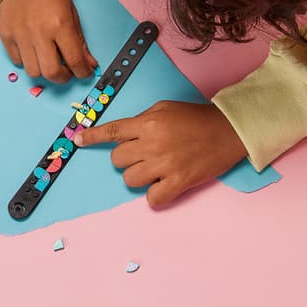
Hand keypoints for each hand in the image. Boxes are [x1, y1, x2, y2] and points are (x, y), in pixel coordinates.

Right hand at [0, 0, 96, 82]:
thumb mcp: (72, 14)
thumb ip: (80, 42)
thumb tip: (89, 64)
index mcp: (60, 25)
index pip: (75, 61)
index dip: (83, 72)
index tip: (84, 72)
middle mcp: (39, 33)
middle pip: (52, 73)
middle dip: (64, 77)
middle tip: (67, 71)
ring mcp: (20, 35)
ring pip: (34, 72)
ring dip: (44, 71)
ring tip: (49, 60)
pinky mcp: (6, 36)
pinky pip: (18, 62)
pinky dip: (28, 61)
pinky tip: (34, 51)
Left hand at [74, 101, 247, 206]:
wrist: (227, 130)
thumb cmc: (195, 117)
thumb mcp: (165, 108)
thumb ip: (142, 119)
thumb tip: (125, 133)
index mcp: (148, 123)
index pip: (112, 131)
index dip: (92, 136)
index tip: (78, 140)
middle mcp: (152, 143)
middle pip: (117, 159)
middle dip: (124, 158)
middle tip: (141, 154)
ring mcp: (165, 165)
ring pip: (129, 179)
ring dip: (137, 175)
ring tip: (154, 169)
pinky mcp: (179, 182)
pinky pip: (152, 198)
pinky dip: (154, 194)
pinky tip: (163, 185)